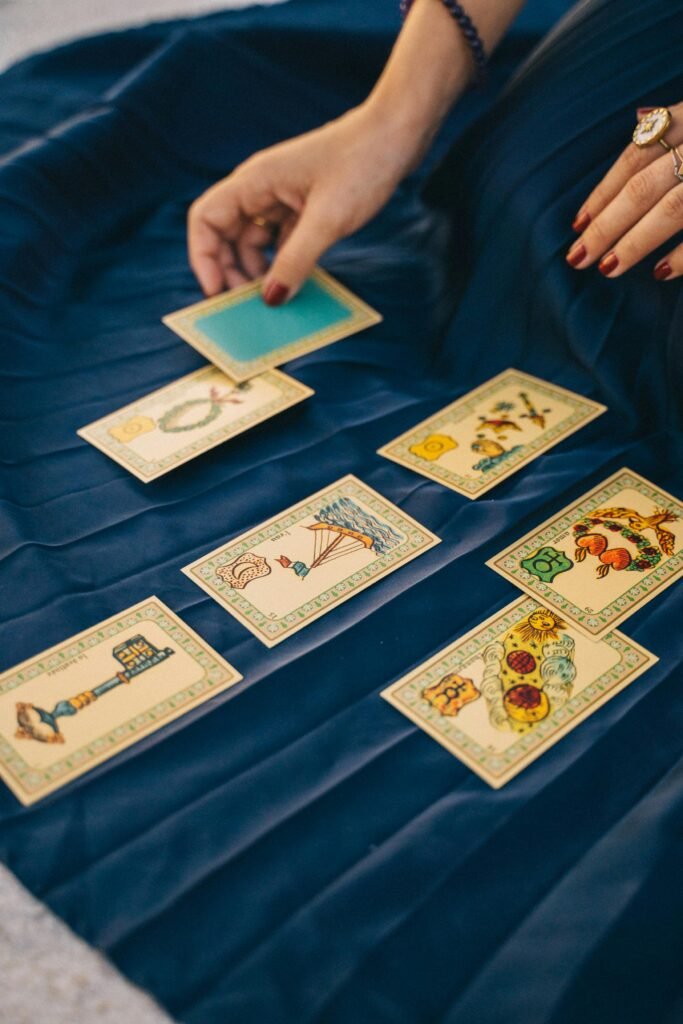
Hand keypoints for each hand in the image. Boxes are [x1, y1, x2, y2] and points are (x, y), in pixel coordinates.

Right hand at [187, 104, 420, 304]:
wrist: (397, 134)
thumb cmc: (362, 163)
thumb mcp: (327, 221)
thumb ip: (296, 261)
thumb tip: (271, 299)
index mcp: (254, 181)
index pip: (206, 220)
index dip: (204, 258)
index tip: (217, 292)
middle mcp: (261, 188)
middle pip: (226, 235)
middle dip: (230, 271)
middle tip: (246, 306)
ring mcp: (281, 197)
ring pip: (252, 241)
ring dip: (256, 271)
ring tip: (271, 300)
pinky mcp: (302, 206)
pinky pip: (280, 241)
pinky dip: (281, 263)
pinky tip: (293, 284)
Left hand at [567, 102, 682, 280]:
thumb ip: (674, 119)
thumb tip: (641, 118)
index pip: (636, 156)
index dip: (603, 192)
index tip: (577, 225)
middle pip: (644, 187)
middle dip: (606, 225)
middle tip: (577, 258)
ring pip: (672, 208)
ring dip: (636, 241)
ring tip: (607, 268)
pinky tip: (659, 273)